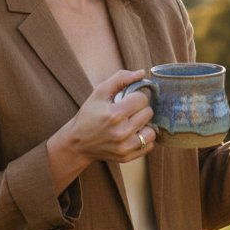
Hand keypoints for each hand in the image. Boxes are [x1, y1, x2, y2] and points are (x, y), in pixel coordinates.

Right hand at [46, 70, 158, 193]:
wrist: (77, 143)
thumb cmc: (89, 115)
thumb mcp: (99, 92)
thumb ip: (121, 78)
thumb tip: (142, 73)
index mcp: (114, 114)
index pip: (142, 99)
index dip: (136, 96)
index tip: (128, 100)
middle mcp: (121, 133)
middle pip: (148, 113)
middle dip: (140, 109)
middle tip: (128, 111)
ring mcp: (125, 147)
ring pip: (152, 131)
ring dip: (144, 125)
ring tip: (132, 123)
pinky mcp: (127, 157)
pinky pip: (149, 145)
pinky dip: (143, 139)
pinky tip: (132, 134)